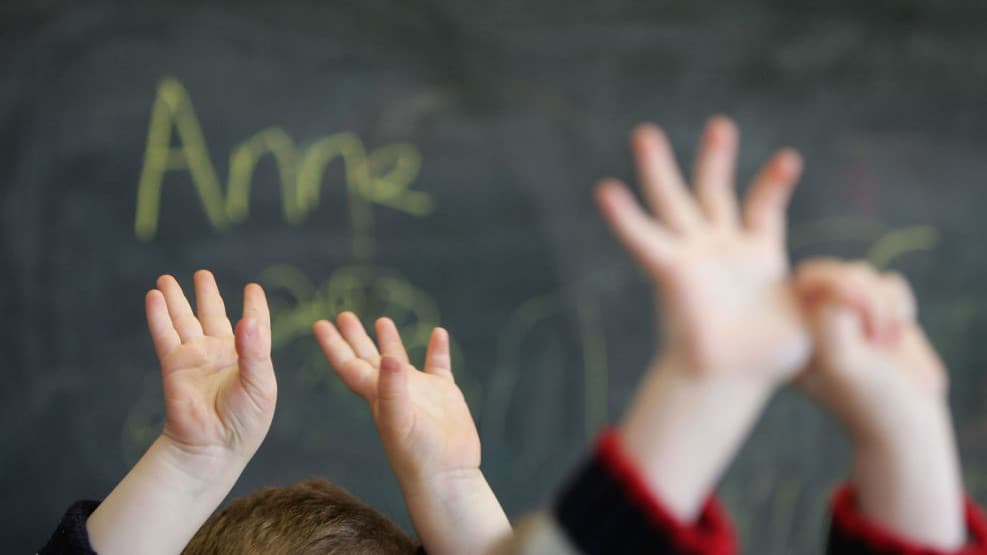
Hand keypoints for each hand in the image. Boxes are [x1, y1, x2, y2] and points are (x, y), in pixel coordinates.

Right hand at [86, 271, 276, 554]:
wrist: (213, 447)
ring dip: (177, 300)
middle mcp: (221, 355)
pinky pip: (166, 335)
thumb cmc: (245, 421)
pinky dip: (159, 316)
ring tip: (166, 278)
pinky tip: (154, 297)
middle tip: (203, 273)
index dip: (254, 307)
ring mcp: (196, 359)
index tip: (253, 288)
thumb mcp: (260, 385)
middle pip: (213, 316)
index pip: (254, 326)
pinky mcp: (175, 366)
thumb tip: (248, 320)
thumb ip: (254, 352)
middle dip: (207, 295)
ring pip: (185, 321)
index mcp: (250, 358)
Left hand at [314, 313, 509, 554]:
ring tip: (382, 320)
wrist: (447, 477)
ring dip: (390, 341)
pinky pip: (439, 365)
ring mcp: (420, 392)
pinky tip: (439, 333)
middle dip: (355, 337)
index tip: (319, 324)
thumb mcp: (399, 421)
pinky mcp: (444, 395)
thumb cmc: (418, 455)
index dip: (333, 345)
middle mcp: (394, 391)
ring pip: (400, 360)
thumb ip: (393, 389)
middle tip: (343, 314)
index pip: (349, 365)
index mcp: (376, 396)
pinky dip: (438, 349)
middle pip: (369, 358)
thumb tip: (390, 357)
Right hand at [605, 117, 808, 520]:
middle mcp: (720, 248)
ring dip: (657, 169)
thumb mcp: (815, 314)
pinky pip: (643, 239)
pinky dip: (623, 217)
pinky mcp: (671, 270)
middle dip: (715, 158)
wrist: (733, 381)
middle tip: (721, 125)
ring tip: (645, 134)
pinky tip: (605, 189)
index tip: (789, 159)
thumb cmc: (773, 358)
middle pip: (712, 191)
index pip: (763, 206)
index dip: (773, 182)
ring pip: (672, 202)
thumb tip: (852, 285)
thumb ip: (830, 291)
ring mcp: (693, 255)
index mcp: (756, 254)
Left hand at [795, 259, 946, 438]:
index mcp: (793, 330)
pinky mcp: (877, 312)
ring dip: (885, 306)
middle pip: (835, 269)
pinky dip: (900, 306)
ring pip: (865, 273)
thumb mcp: (838, 360)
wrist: (908, 420)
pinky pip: (889, 283)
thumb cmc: (866, 397)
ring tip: (885, 343)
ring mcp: (846, 313)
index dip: (837, 289)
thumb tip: (838, 285)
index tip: (858, 324)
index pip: (805, 280)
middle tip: (877, 337)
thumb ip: (829, 318)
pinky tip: (896, 336)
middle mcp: (814, 318)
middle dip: (867, 296)